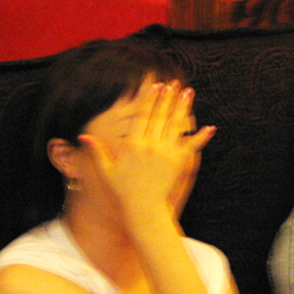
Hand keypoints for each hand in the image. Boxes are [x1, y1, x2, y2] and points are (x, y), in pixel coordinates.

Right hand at [79, 81, 214, 218]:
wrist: (143, 210)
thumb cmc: (123, 192)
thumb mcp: (107, 171)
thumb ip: (97, 152)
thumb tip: (83, 137)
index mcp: (132, 144)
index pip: (142, 116)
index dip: (150, 100)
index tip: (155, 86)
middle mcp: (149, 146)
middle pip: (160, 116)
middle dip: (168, 98)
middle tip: (174, 83)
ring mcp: (166, 154)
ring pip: (176, 125)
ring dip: (183, 107)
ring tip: (189, 92)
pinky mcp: (179, 163)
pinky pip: (191, 146)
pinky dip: (201, 136)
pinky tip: (210, 127)